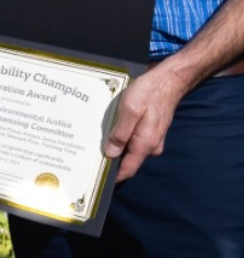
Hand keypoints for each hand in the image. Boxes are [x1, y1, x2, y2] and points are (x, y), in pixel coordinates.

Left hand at [104, 59, 187, 181]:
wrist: (168, 80)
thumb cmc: (148, 93)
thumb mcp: (130, 110)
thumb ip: (121, 133)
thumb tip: (110, 154)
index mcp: (145, 144)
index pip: (128, 169)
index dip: (114, 175)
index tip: (98, 177)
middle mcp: (150, 145)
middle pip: (128, 159)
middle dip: (111, 158)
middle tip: (89, 156)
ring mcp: (152, 138)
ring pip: (130, 148)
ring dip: (116, 146)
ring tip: (95, 141)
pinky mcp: (151, 130)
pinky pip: (134, 138)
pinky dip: (123, 136)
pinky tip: (111, 129)